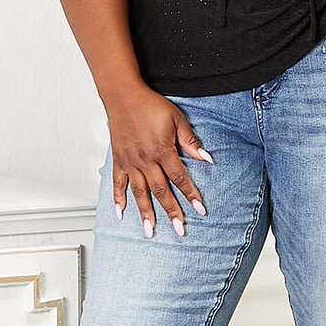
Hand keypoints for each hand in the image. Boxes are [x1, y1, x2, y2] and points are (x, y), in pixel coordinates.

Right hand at [106, 83, 212, 238]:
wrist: (124, 95)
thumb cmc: (150, 105)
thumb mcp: (177, 119)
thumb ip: (190, 141)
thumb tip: (206, 158)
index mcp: (162, 150)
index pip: (180, 178)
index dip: (191, 194)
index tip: (199, 209)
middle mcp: (145, 160)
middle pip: (161, 191)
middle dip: (171, 211)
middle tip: (179, 229)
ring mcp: (130, 162)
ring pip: (140, 193)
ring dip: (146, 213)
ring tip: (150, 230)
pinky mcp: (119, 160)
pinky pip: (118, 184)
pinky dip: (118, 199)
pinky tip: (121, 213)